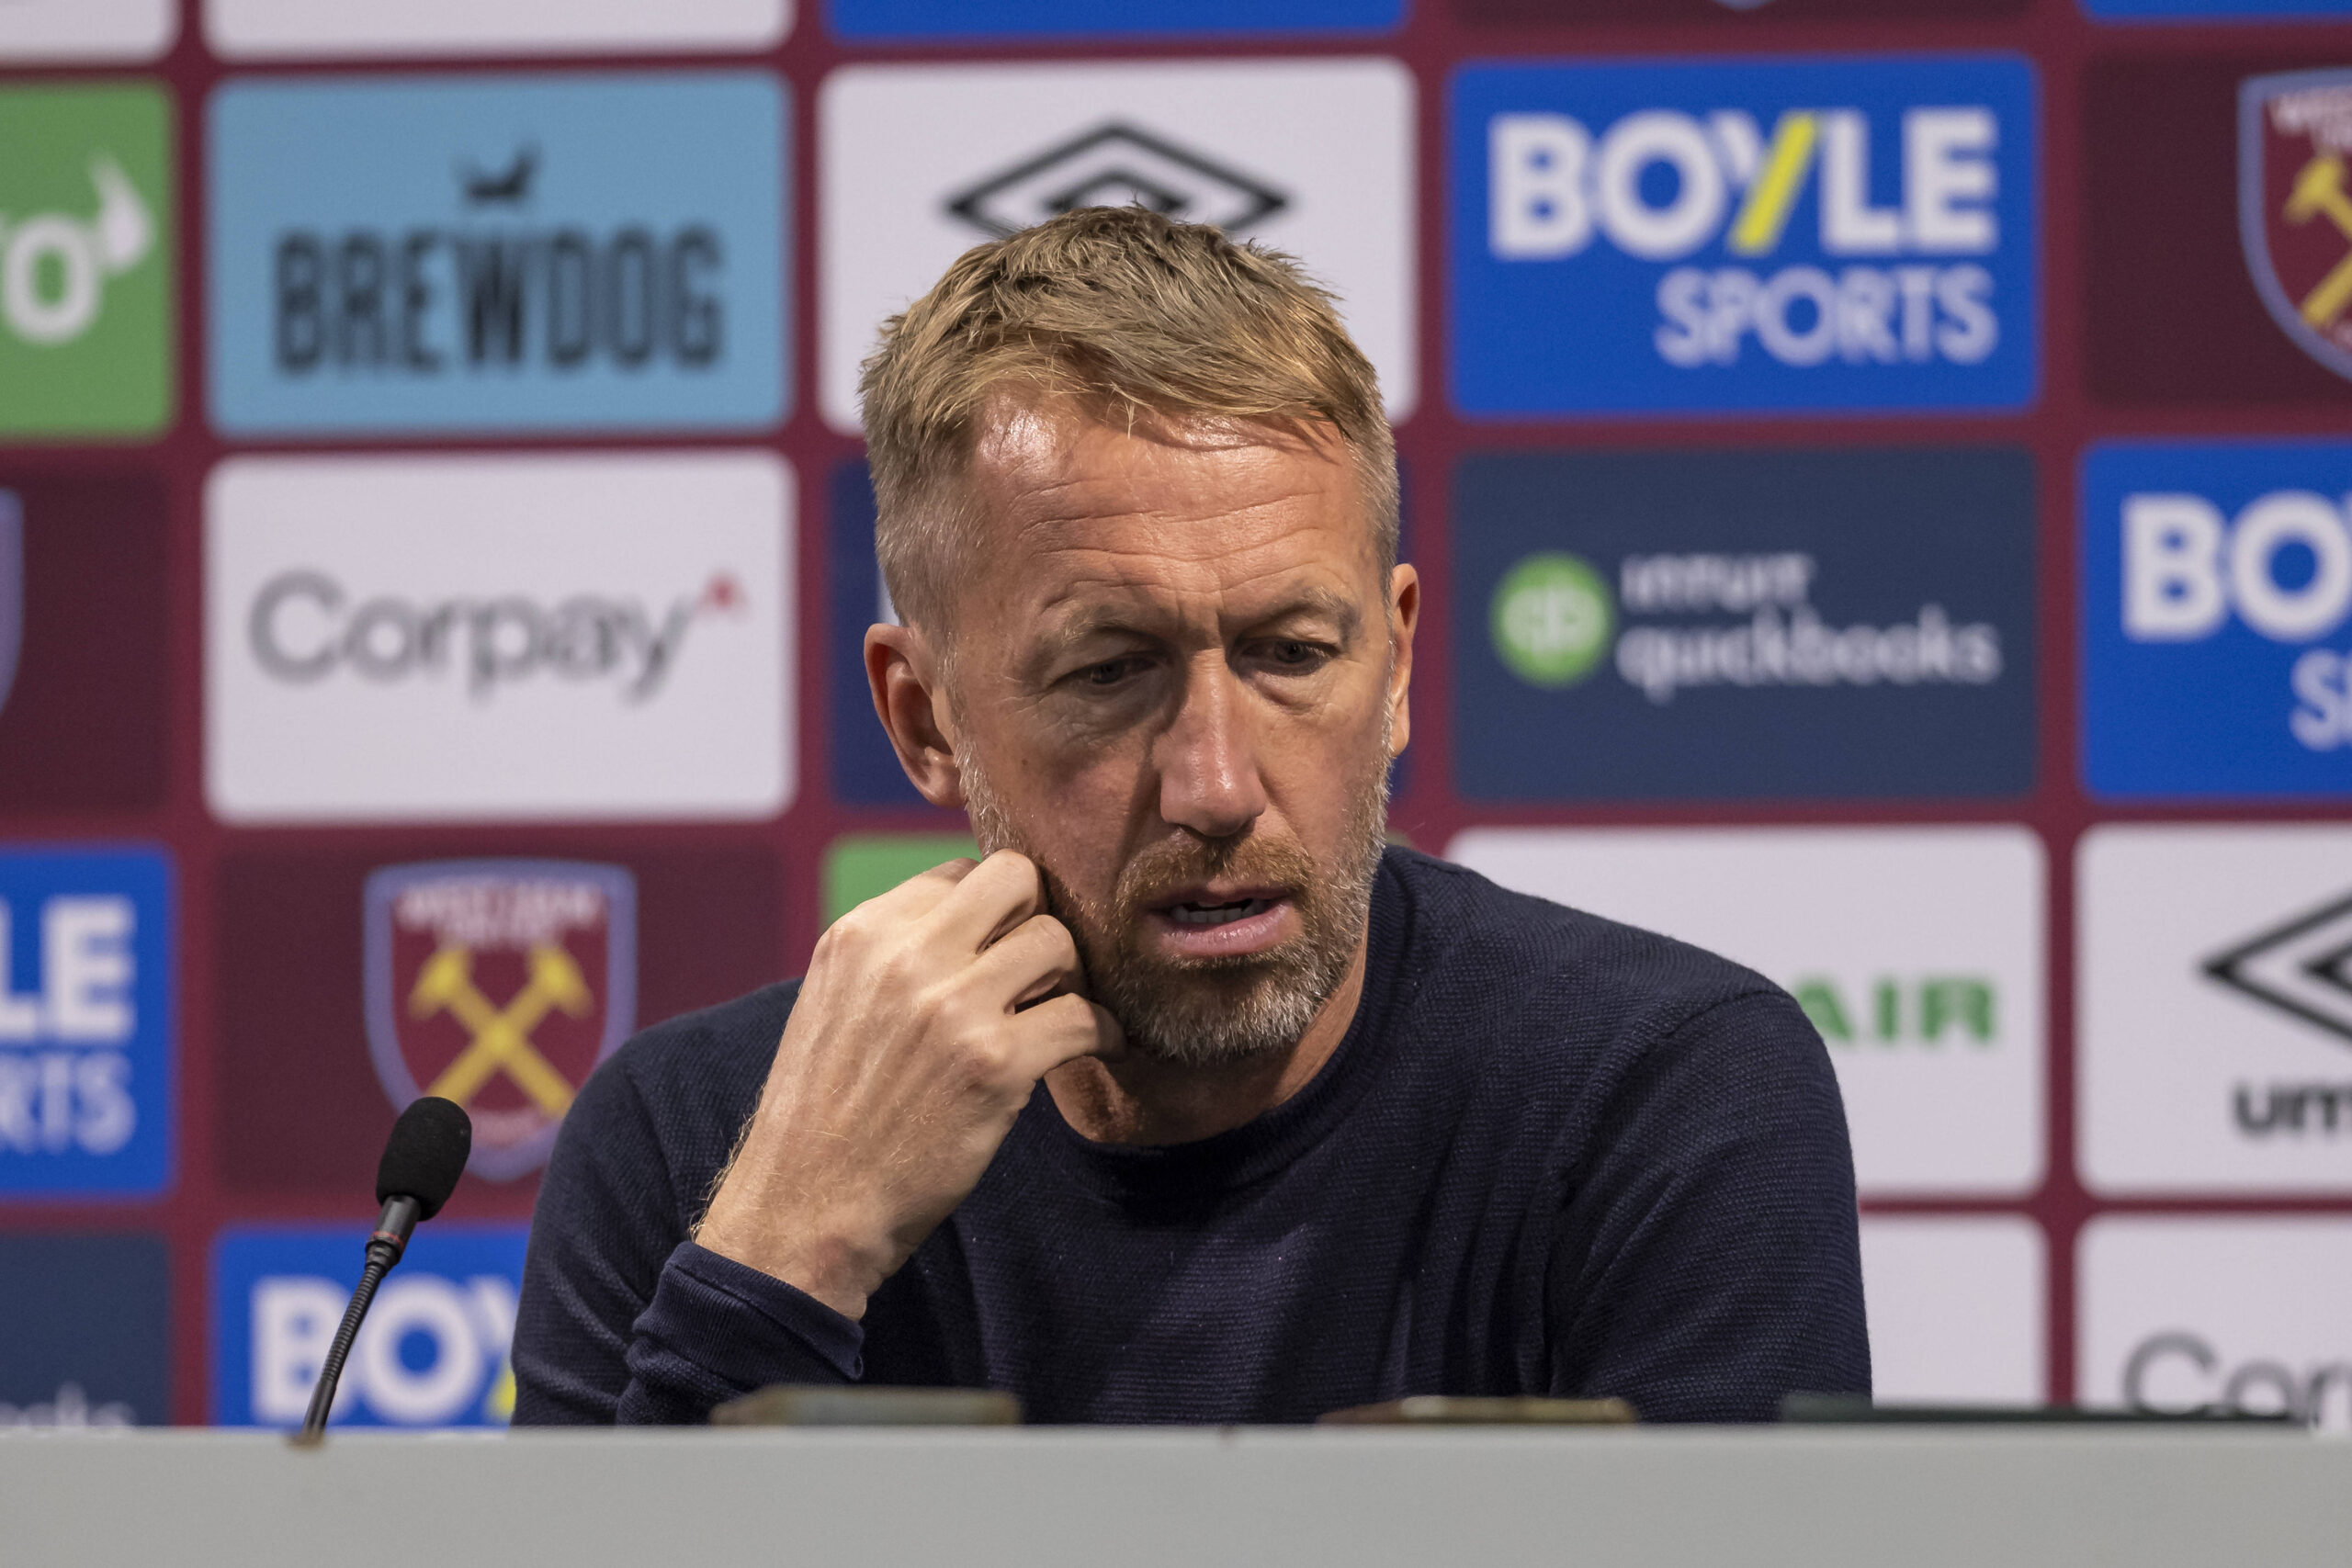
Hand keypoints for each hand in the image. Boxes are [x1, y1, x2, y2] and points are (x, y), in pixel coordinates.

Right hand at [694, 851, 1122, 1318]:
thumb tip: (973, 925)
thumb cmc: (827, 1118)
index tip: (1005, 952)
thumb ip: (892, 958)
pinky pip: (1084, 1016)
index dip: (995, 911)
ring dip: (1074, 979)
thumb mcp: (835, 1006)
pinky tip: (1098, 1049)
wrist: (806, 1211)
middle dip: (1041, 918)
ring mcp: (951, 1007)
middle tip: (1044, 970)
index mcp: (862, 934)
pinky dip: (1104, 1033)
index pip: (960, 873)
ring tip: (1064, 1015)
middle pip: (1017, 878)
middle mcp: (904, 956)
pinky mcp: (994, 1064)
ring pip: (1058, 942)